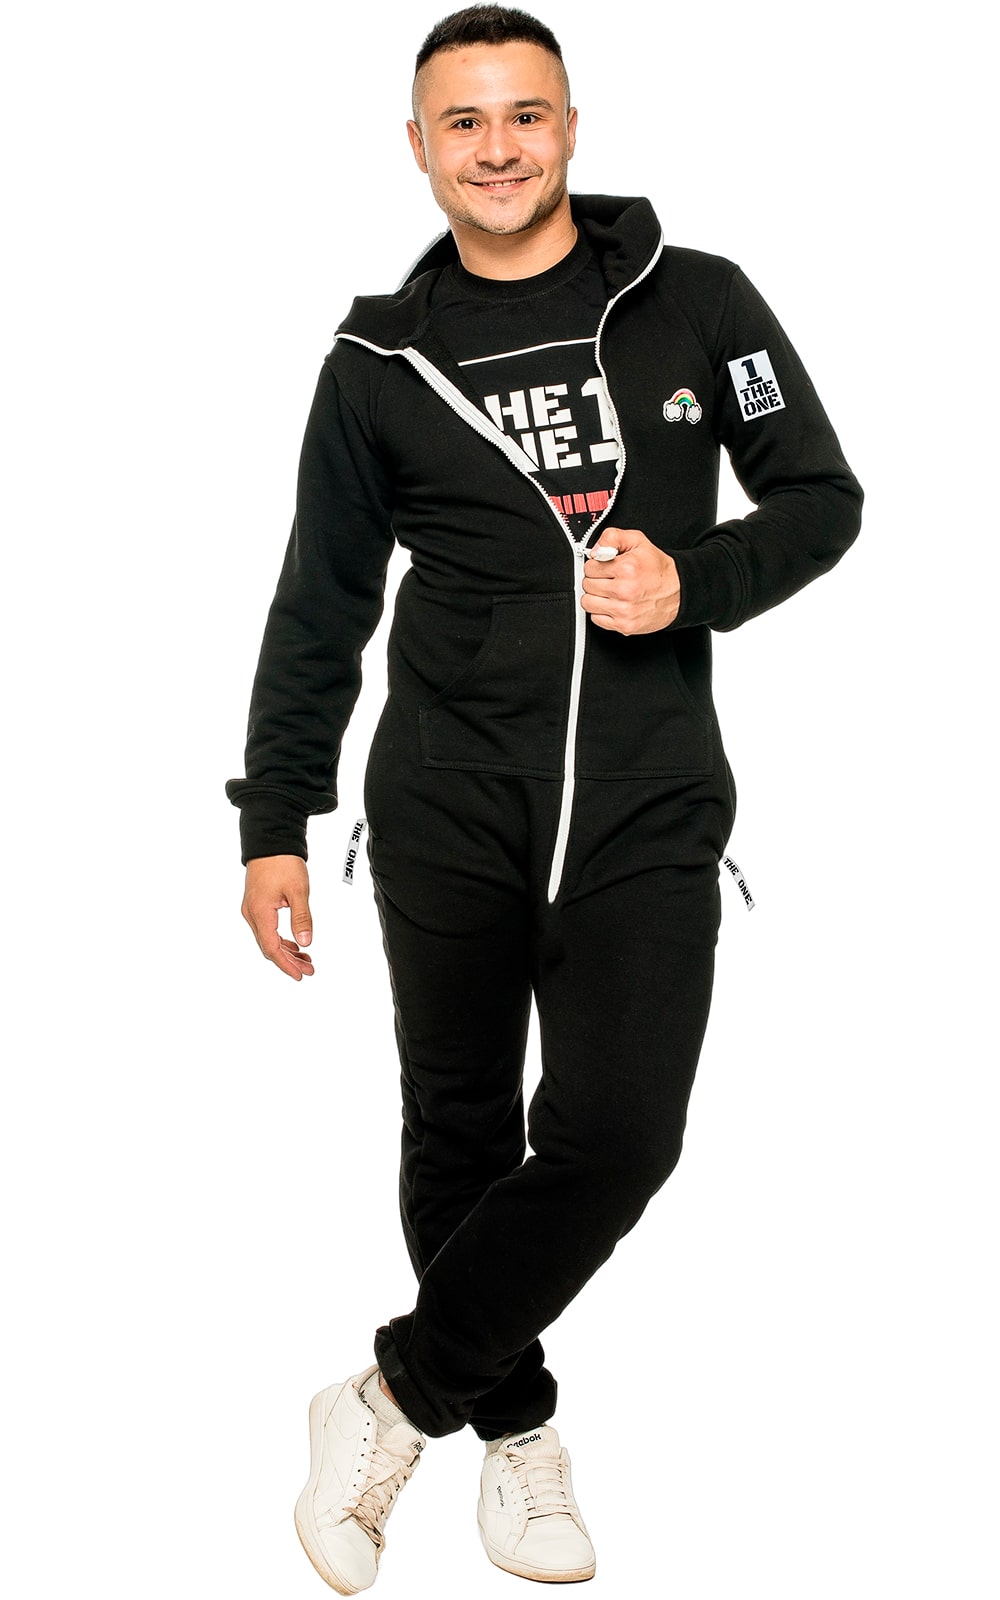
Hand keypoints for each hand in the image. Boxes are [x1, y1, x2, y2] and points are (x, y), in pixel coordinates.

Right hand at [241, 855, 314, 980]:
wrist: (271, 840)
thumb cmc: (283, 861)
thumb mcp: (298, 890)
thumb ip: (302, 918)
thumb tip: (305, 943)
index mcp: (260, 912)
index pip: (271, 948)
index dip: (286, 964)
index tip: (300, 975)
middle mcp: (251, 913)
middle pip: (268, 946)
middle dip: (289, 960)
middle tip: (309, 969)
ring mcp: (252, 909)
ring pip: (268, 939)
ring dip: (286, 950)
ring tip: (306, 959)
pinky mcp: (256, 904)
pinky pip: (267, 928)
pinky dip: (281, 938)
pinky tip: (294, 944)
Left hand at [581, 527, 680, 634]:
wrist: (679, 592)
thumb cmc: (658, 569)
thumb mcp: (638, 541)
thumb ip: (612, 537)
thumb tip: (594, 550)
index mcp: (627, 568)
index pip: (590, 567)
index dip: (596, 565)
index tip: (605, 567)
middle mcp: (625, 591)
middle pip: (587, 585)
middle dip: (595, 580)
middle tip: (609, 579)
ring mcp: (624, 610)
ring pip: (587, 602)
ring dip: (595, 596)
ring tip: (609, 591)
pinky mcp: (624, 625)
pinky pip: (596, 618)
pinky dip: (601, 611)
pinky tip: (613, 604)